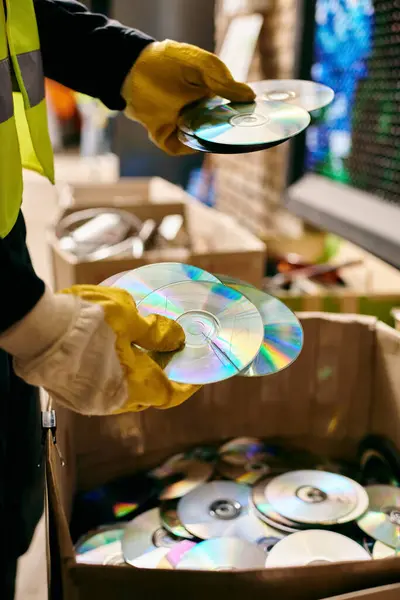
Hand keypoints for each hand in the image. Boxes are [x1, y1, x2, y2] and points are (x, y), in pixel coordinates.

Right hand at [0, 285, 198, 415]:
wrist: (35, 326)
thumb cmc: (85, 319)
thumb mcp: (128, 317)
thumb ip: (156, 331)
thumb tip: (177, 339)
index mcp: (132, 387)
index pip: (169, 394)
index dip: (186, 385)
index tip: (196, 374)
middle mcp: (110, 402)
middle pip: (146, 394)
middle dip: (160, 375)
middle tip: (169, 353)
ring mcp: (87, 401)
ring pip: (122, 392)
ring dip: (135, 375)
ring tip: (142, 349)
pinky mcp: (70, 394)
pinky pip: (101, 388)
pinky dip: (113, 374)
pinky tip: (113, 353)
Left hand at [121, 39, 254, 154]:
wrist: (131, 69)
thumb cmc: (167, 61)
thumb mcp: (199, 65)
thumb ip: (222, 79)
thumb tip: (249, 96)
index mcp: (212, 98)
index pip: (232, 113)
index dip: (241, 119)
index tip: (252, 121)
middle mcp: (199, 116)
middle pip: (219, 133)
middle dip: (227, 135)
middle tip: (235, 134)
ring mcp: (182, 128)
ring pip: (200, 142)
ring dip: (206, 140)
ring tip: (211, 134)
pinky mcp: (165, 137)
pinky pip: (179, 148)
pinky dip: (184, 145)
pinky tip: (188, 136)